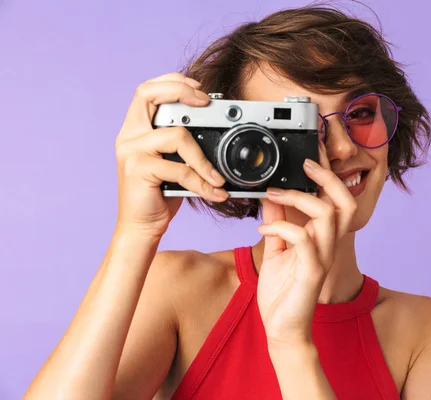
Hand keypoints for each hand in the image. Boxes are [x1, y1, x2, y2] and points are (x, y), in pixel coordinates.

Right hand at [114, 72, 228, 238]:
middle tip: (208, 102)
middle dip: (181, 91)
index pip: (147, 90)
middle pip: (148, 94)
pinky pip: (179, 168)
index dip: (173, 82)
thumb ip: (182, 143)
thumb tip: (216, 129)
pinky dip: (201, 182)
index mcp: (136, 129)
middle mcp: (128, 135)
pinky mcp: (138, 169)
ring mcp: (131, 150)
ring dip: (204, 158)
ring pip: (176, 136)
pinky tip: (213, 192)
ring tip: (218, 178)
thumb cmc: (160, 194)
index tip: (199, 89)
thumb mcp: (173, 162)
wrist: (141, 227)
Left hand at [256, 141, 356, 346]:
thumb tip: (269, 197)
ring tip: (274, 196)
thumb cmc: (282, 292)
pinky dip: (281, 229)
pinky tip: (263, 232)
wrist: (282, 329)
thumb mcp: (275, 249)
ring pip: (329, 215)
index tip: (309, 159)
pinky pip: (304, 240)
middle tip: (304, 165)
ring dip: (299, 199)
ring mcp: (323, 258)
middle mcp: (328, 245)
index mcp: (322, 237)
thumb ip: (276, 223)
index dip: (328, 176)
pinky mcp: (312, 272)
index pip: (336, 200)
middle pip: (346, 201)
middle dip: (327, 177)